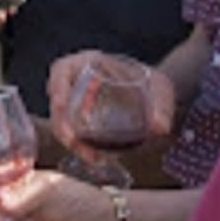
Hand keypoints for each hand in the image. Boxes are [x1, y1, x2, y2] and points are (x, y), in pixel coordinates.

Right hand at [47, 49, 176, 167]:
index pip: (62, 71)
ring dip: (72, 141)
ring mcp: (74, 100)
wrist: (153, 95)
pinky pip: (70, 131)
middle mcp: (75, 79)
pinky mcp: (77, 117)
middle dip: (63, 126)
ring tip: (94, 158)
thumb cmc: (152, 84)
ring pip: (61, 121)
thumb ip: (161, 105)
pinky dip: (79, 146)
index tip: (61, 106)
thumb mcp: (160, 89)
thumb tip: (160, 127)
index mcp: (88, 62)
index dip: (58, 90)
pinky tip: (95, 158)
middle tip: (79, 147)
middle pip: (57, 102)